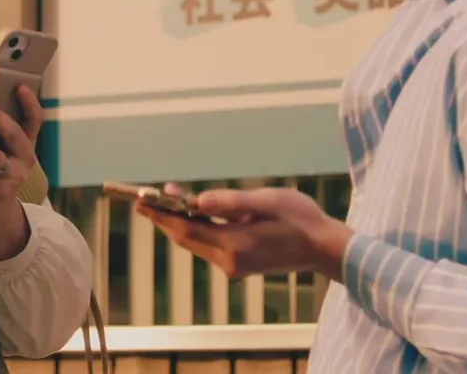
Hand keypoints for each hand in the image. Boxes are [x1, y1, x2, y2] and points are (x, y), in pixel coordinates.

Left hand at [136, 184, 352, 280]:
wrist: (326, 248)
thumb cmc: (301, 219)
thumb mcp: (267, 201)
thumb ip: (230, 202)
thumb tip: (196, 201)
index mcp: (235, 245)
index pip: (186, 229)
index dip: (161, 215)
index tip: (140, 202)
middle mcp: (230, 261)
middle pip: (186, 238)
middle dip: (164, 218)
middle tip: (143, 199)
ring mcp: (234, 267)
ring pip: (196, 243)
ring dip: (180, 222)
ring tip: (164, 199)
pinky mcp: (240, 266)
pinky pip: (209, 245)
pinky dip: (197, 229)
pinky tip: (193, 213)